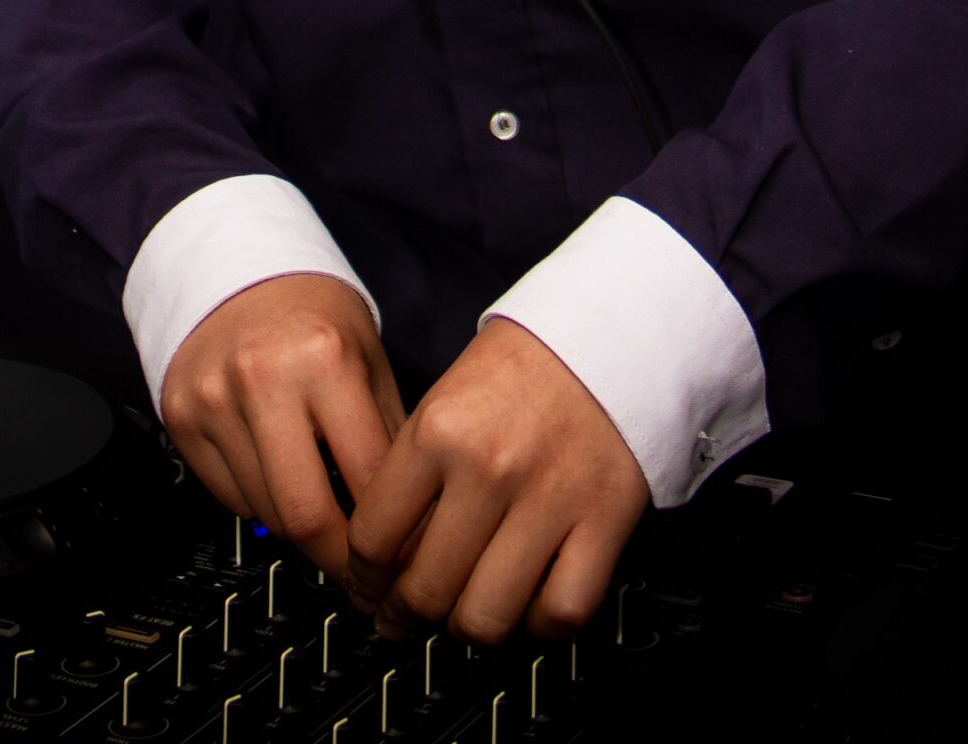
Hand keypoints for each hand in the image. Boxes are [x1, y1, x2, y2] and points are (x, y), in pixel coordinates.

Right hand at [160, 274, 405, 581]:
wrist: (233, 267)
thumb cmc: (311, 312)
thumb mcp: (368, 356)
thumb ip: (390, 435)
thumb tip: (414, 522)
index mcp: (323, 359)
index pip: (367, 481)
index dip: (394, 535)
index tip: (406, 560)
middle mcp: (262, 380)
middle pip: (305, 516)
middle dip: (341, 562)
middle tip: (365, 578)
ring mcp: (214, 401)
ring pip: (265, 515)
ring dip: (303, 532)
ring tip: (329, 520)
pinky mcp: (181, 420)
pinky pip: (230, 498)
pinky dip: (263, 504)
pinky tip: (282, 477)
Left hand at [345, 317, 649, 644]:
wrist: (605, 337)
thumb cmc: (522, 368)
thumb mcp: (443, 400)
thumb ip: (412, 475)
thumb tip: (385, 558)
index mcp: (439, 430)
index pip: (373, 538)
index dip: (362, 579)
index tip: (366, 589)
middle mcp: (489, 468)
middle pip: (425, 590)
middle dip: (404, 617)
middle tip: (403, 617)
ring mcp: (548, 500)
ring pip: (487, 617)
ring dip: (466, 631)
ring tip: (460, 617)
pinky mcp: (602, 523)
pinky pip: (560, 612)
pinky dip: (539, 624)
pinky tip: (526, 605)